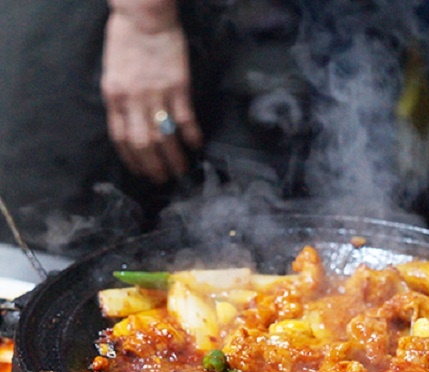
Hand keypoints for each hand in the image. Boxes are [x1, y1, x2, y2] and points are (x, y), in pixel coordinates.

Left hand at [101, 7, 202, 183]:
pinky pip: (185, 119)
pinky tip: (197, 144)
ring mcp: (156, 94)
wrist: (144, 15)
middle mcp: (133, 99)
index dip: (131, 160)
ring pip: (164, 136)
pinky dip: (191, 135)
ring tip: (182, 170)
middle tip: (164, 180)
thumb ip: (121, 98)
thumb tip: (131, 123)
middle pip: (143, 143)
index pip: (120, 138)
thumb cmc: (127, 39)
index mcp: (114, 96)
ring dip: (174, 158)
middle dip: (153, 167)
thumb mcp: (114, 72)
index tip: (141, 172)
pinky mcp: (177, 86)